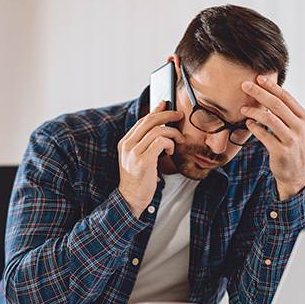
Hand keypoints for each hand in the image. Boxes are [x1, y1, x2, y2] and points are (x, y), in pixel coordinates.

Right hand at [118, 101, 184, 217]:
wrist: (130, 198)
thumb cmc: (138, 179)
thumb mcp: (137, 158)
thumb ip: (144, 143)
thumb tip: (159, 126)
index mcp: (125, 142)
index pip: (142, 120)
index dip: (156, 111)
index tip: (166, 105)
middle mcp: (127, 145)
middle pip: (149, 120)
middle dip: (167, 115)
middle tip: (180, 116)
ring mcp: (134, 152)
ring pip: (157, 130)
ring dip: (172, 133)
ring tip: (178, 141)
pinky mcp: (144, 161)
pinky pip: (160, 142)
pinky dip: (170, 143)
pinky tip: (171, 150)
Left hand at [241, 75, 304, 199]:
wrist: (297, 173)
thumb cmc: (293, 146)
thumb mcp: (296, 128)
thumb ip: (286, 113)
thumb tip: (269, 94)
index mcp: (304, 118)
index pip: (286, 97)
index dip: (271, 86)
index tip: (258, 77)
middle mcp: (300, 127)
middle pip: (276, 104)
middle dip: (259, 93)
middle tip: (244, 85)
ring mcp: (291, 139)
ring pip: (270, 118)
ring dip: (254, 111)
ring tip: (242, 108)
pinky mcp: (281, 151)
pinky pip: (264, 135)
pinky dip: (254, 127)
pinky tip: (247, 123)